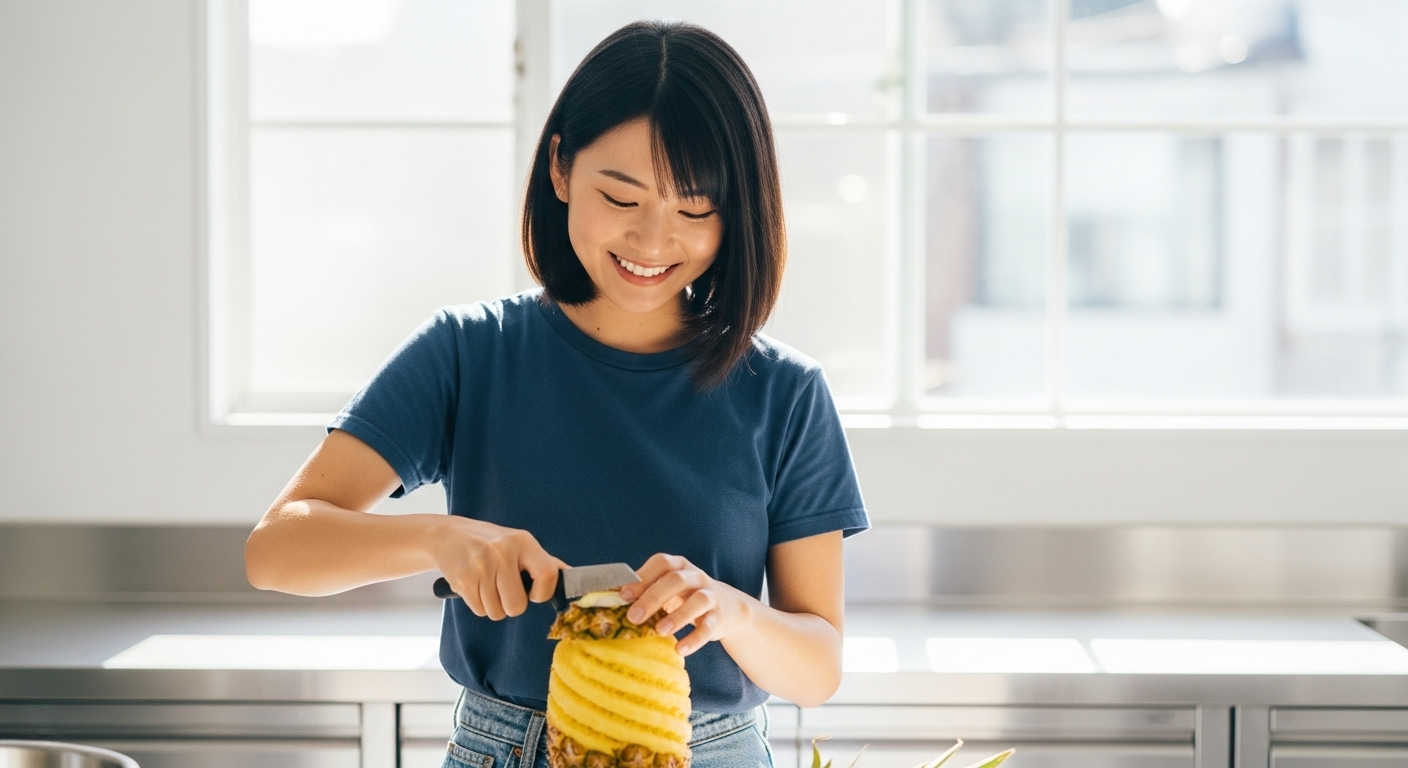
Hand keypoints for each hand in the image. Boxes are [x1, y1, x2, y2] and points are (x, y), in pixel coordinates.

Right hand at [431, 517, 566, 619]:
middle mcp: (503, 552)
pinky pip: (480, 611)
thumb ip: (544, 562)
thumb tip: (572, 577)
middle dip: (511, 605)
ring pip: (497, 612)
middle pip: (517, 606)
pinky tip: (475, 586)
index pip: (548, 575)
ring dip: (493, 606)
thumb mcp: (518, 543)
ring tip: (487, 585)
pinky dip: (479, 605)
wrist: (448, 535)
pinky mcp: (464, 578)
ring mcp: (482, 566)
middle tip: (503, 588)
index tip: (533, 594)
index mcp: (523, 542)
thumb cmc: (490, 543)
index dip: (543, 593)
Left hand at [618, 553, 750, 656]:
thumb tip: (611, 599)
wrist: (727, 607)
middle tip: (634, 617)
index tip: (623, 595)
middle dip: (653, 598)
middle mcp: (695, 576)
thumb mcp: (667, 589)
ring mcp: (710, 596)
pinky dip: (694, 638)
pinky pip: (709, 627)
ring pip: (698, 600)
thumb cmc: (685, 597)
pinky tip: (680, 649)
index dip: (642, 577)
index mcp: (678, 566)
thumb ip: (645, 591)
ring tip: (660, 631)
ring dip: (678, 616)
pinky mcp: (719, 617)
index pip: (661, 563)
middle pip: (676, 580)